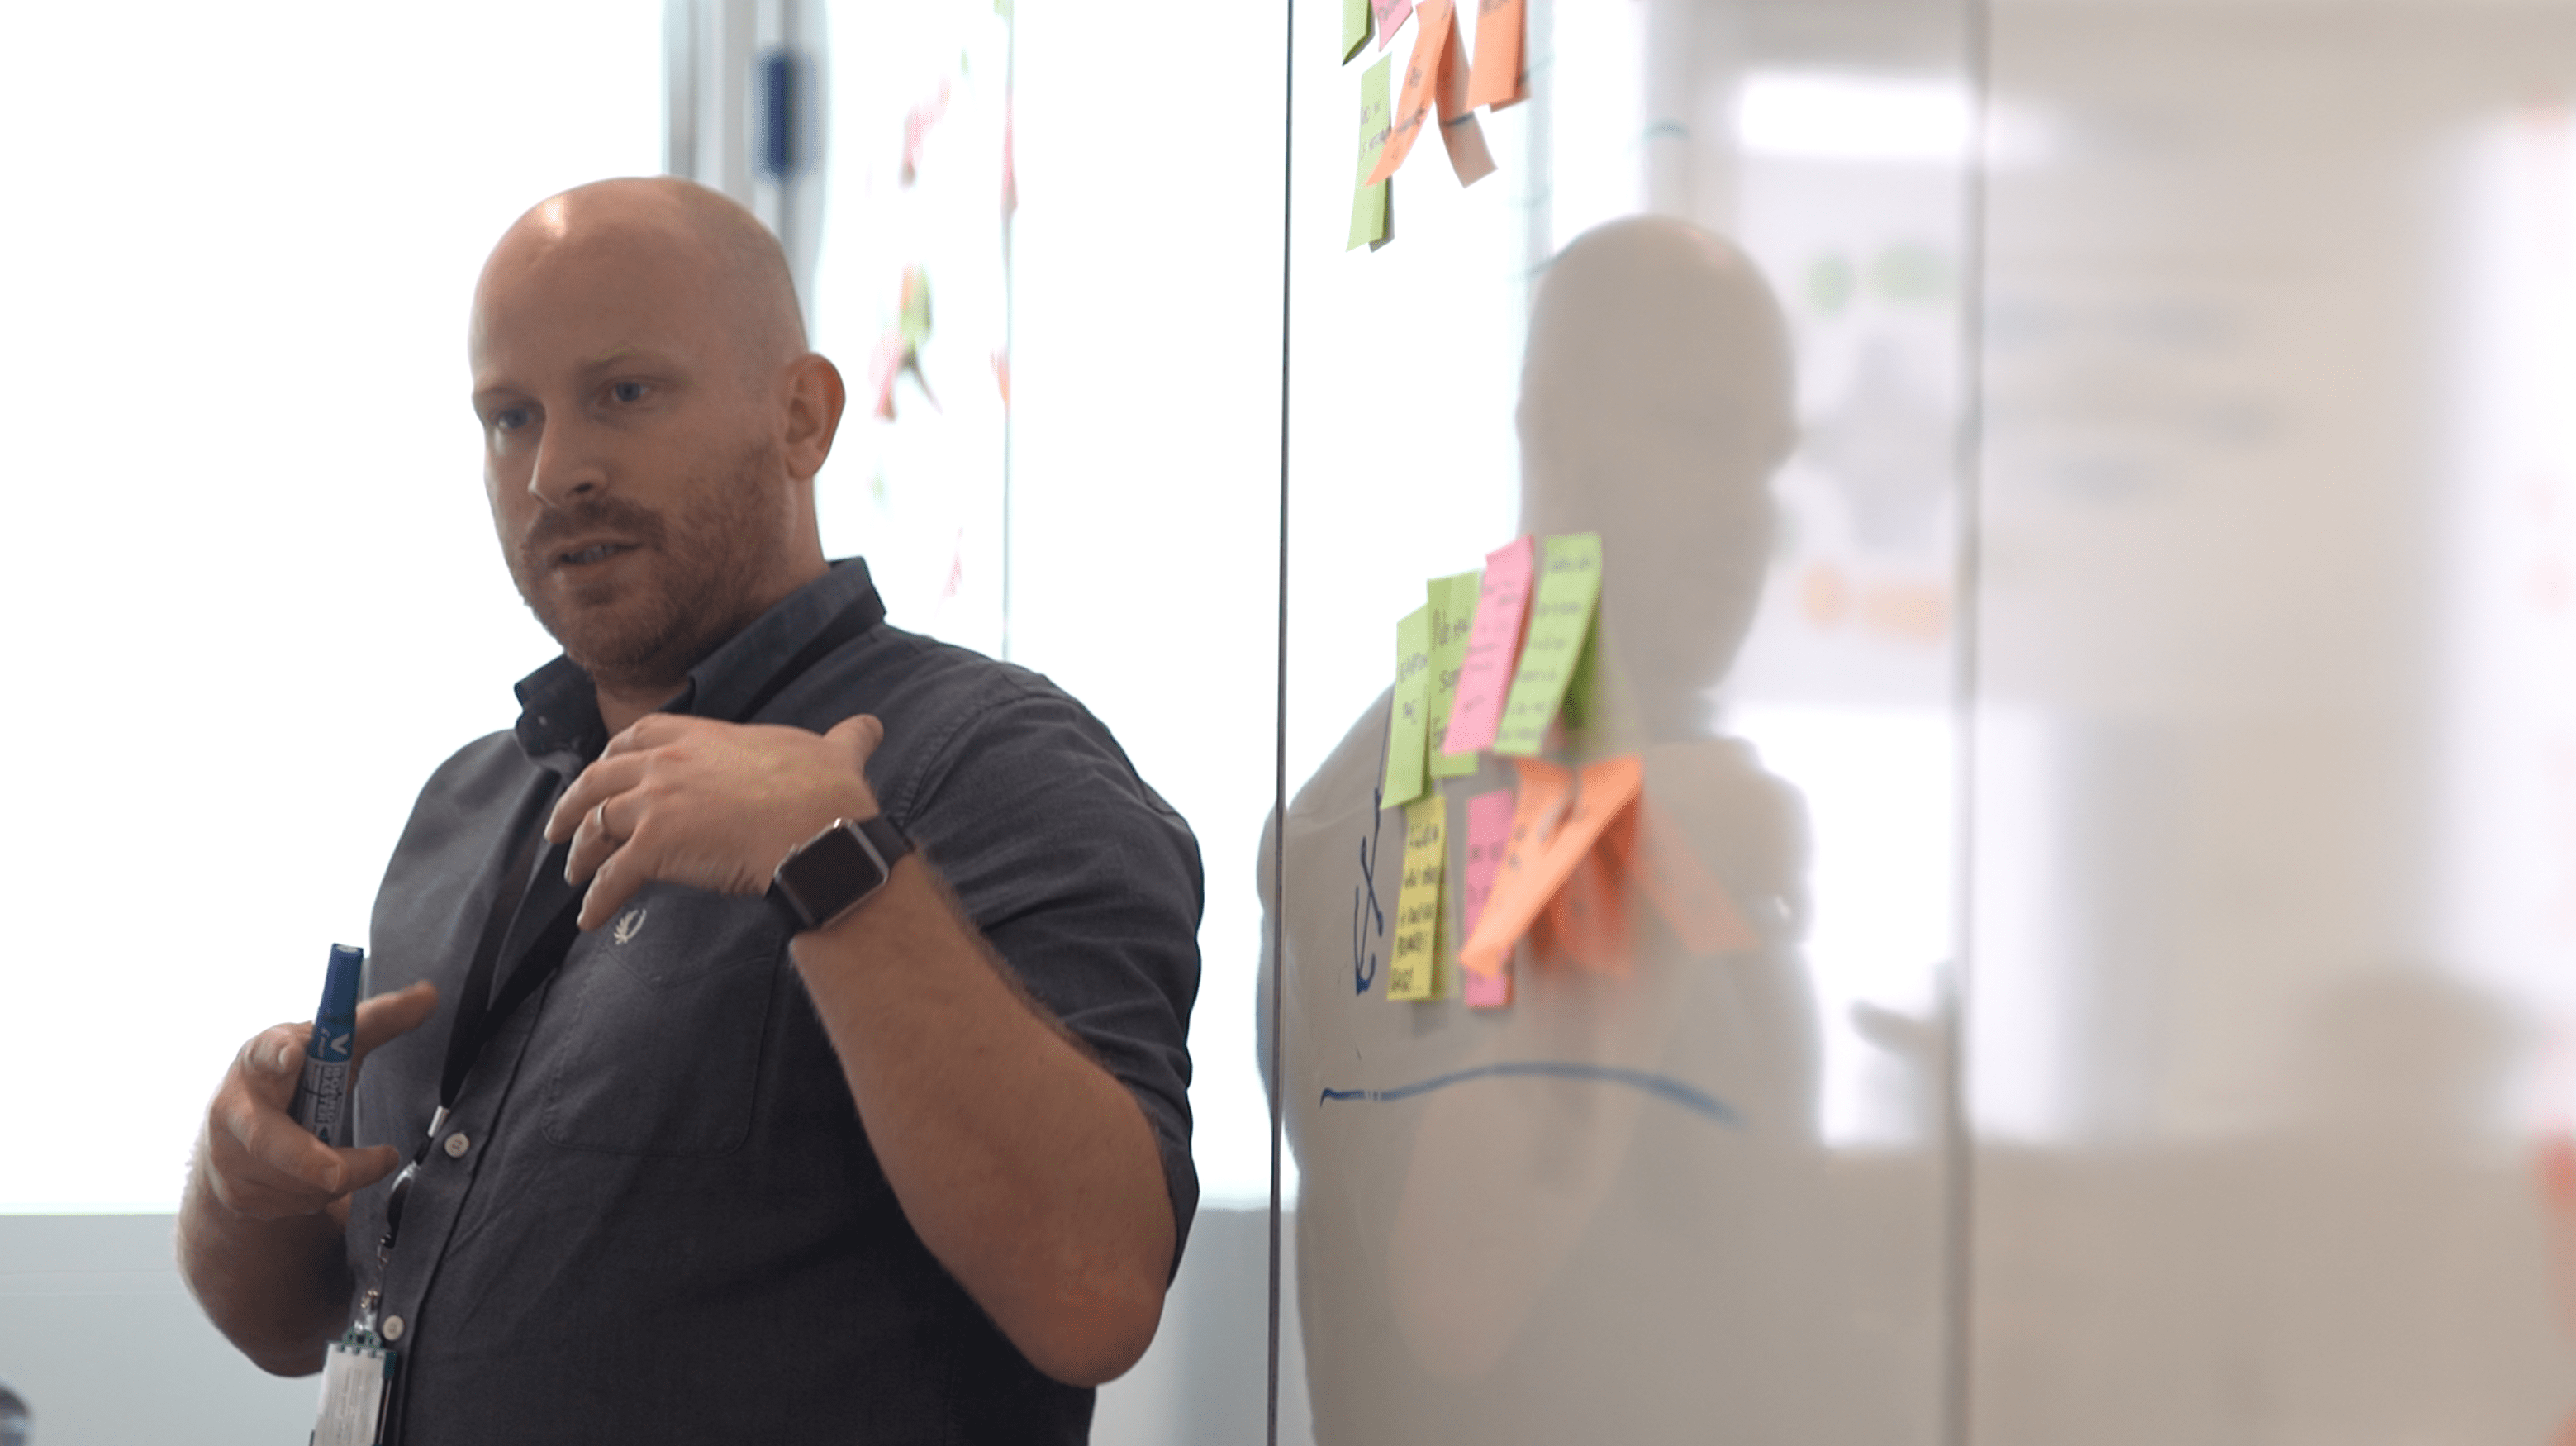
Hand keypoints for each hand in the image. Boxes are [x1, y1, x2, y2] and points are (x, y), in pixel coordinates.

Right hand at [198, 981, 439, 1221]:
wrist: (233, 1140)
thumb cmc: (289, 1080)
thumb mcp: (325, 1049)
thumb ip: (375, 1022)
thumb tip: (429, 994)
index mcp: (259, 1061)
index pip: (265, 1054)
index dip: (279, 1053)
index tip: (293, 1053)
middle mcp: (236, 1109)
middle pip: (270, 1141)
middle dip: (313, 1160)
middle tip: (352, 1168)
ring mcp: (231, 1157)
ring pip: (305, 1181)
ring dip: (342, 1174)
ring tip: (344, 1155)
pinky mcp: (239, 1197)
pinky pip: (304, 1204)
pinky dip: (323, 1194)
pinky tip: (313, 1177)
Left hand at [548, 712, 884, 930]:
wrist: (820, 830)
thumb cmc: (826, 792)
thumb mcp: (833, 752)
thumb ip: (843, 739)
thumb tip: (870, 728)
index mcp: (700, 737)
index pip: (638, 735)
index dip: (612, 756)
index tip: (602, 773)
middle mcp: (668, 763)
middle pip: (600, 779)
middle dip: (575, 803)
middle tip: (563, 826)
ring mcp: (656, 804)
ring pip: (596, 827)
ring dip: (581, 854)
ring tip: (576, 877)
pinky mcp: (654, 848)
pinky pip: (611, 878)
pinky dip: (597, 900)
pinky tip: (591, 919)